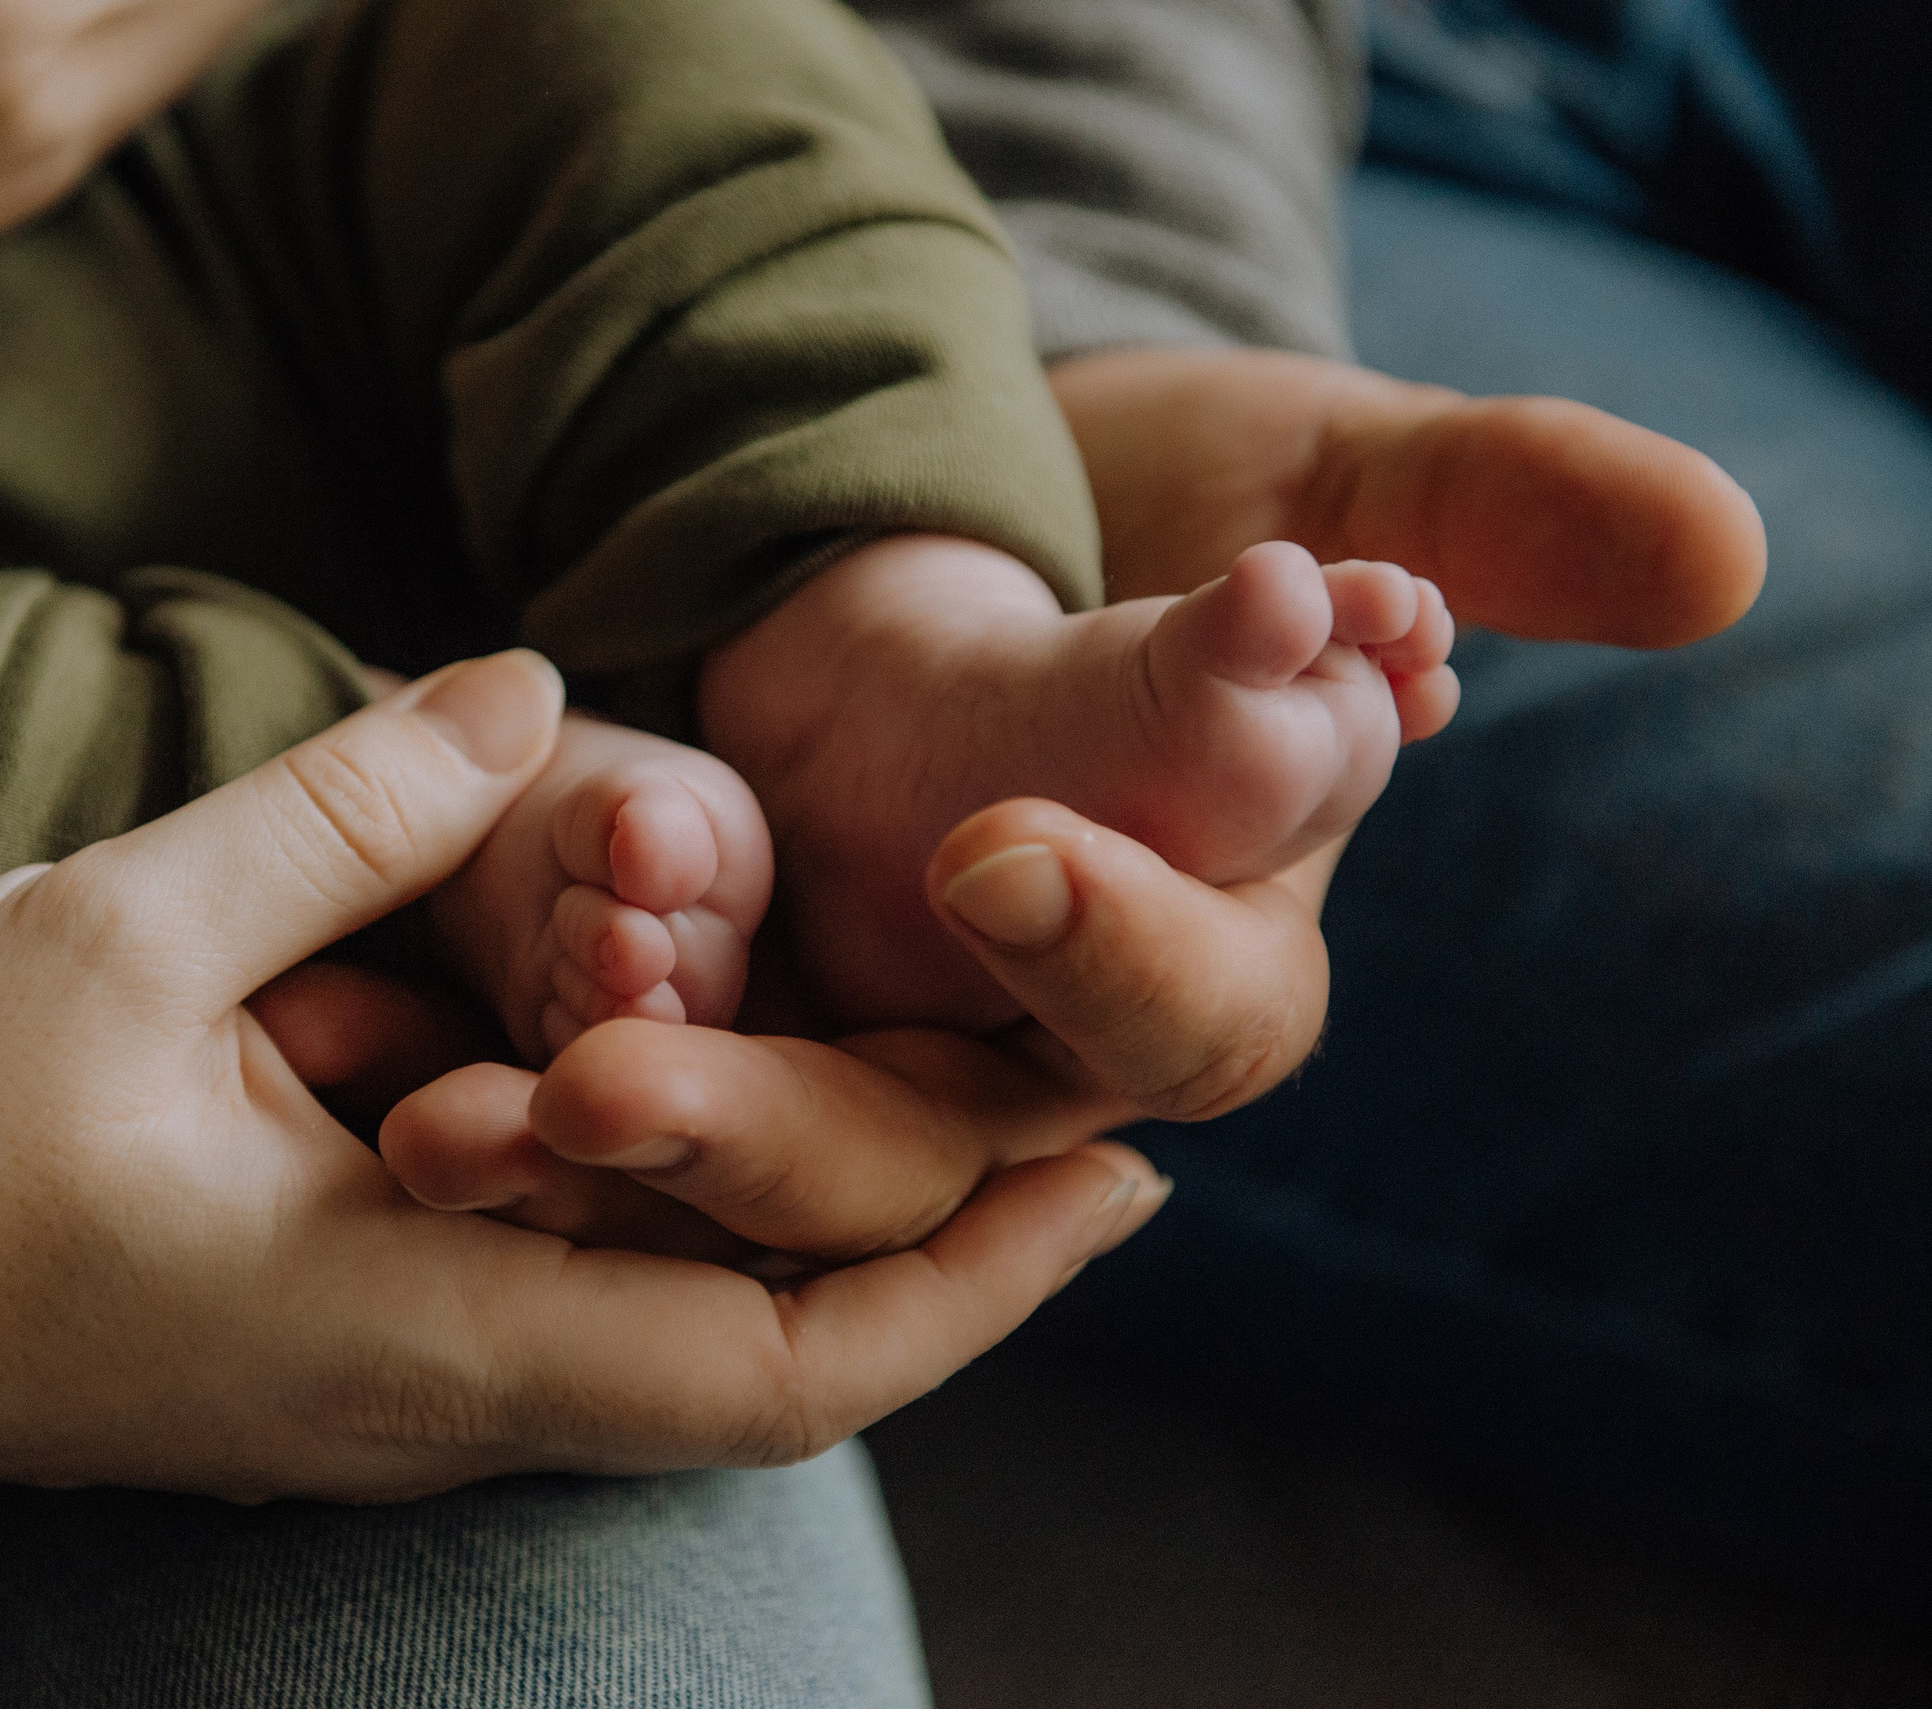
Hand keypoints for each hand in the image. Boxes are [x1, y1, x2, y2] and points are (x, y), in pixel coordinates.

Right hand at [0, 651, 1159, 1520]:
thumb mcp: (114, 940)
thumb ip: (344, 814)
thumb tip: (533, 688)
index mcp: (404, 1326)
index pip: (767, 1362)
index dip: (965, 1278)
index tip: (1116, 1176)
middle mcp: (428, 1386)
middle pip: (760, 1347)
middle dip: (939, 1230)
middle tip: (1090, 1095)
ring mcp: (380, 1371)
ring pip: (664, 1309)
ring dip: (807, 1195)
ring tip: (952, 1059)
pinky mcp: (329, 1323)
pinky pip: (552, 1270)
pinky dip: (656, 1171)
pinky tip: (696, 1054)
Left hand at [374, 343, 1771, 1264]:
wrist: (1009, 515)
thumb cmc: (1197, 505)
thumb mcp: (1330, 473)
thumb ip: (1491, 515)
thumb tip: (1721, 551)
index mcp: (1215, 952)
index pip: (1194, 1015)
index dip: (1120, 950)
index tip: (1008, 850)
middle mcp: (1029, 1051)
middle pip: (918, 1147)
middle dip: (769, 1122)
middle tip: (608, 1084)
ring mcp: (862, 1042)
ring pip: (738, 1151)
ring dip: (606, 1127)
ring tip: (463, 1107)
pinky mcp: (720, 1006)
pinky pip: (612, 1072)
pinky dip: (507, 1065)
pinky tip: (389, 1061)